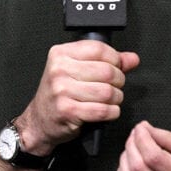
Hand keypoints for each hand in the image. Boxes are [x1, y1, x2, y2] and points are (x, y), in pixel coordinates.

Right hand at [14, 41, 139, 155]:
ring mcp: (62, 91)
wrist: (39, 120)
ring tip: (111, 100)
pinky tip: (108, 111)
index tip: (116, 67)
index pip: (99, 49)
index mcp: (61, 54)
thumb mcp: (78, 70)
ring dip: (116, 98)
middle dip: (118, 81)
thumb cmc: (59, 94)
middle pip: (107, 71)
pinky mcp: (67, 111)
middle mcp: (59, 70)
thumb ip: (106, 62)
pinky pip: (102, 110)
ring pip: (107, 92)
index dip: (115, 59)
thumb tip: (131, 59)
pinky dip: (111, 112)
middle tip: (114, 87)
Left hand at [117, 121, 170, 170]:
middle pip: (138, 168)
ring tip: (131, 150)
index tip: (140, 127)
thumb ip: (170, 139)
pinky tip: (130, 167)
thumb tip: (145, 129)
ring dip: (124, 161)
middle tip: (134, 136)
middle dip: (131, 146)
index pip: (153, 156)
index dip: (141, 138)